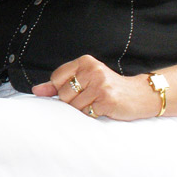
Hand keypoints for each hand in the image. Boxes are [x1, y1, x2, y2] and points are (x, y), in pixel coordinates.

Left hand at [32, 55, 162, 120]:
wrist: (140, 95)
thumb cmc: (108, 87)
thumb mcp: (85, 79)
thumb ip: (59, 84)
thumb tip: (36, 90)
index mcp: (85, 61)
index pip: (56, 78)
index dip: (61, 89)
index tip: (76, 90)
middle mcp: (93, 70)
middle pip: (64, 94)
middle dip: (73, 101)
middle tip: (90, 97)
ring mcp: (100, 85)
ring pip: (74, 106)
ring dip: (83, 109)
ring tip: (97, 102)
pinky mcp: (107, 100)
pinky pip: (86, 113)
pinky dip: (92, 114)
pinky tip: (102, 108)